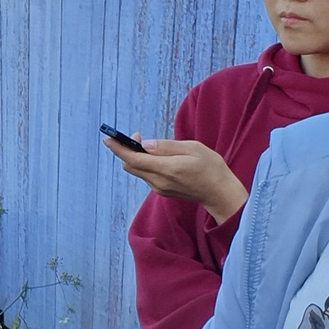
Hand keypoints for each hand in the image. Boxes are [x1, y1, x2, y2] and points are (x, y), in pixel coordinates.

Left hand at [105, 136, 248, 222]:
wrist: (220, 193)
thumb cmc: (211, 167)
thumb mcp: (192, 149)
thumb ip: (166, 146)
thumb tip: (145, 144)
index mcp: (167, 169)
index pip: (133, 159)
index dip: (118, 148)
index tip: (108, 137)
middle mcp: (159, 181)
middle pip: (130, 166)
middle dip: (126, 150)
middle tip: (136, 136)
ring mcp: (159, 188)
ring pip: (137, 170)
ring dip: (136, 157)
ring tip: (146, 144)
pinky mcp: (162, 190)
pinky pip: (146, 175)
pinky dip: (145, 164)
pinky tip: (156, 156)